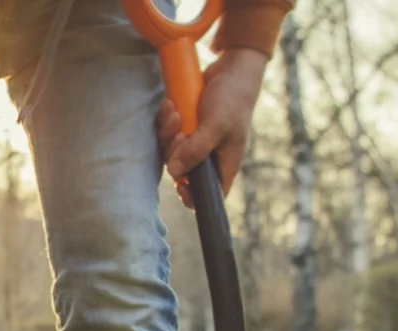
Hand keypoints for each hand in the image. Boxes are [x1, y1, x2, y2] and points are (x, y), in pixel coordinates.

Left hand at [156, 47, 268, 207]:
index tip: (179, 183)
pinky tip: (170, 104)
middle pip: (180, 170)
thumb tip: (174, 172)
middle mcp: (209, 155)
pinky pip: (167, 130)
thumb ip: (196, 151)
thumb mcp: (216, 126)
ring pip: (170, 149)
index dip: (191, 196)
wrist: (231, 67)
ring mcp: (196, 140)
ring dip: (168, 131)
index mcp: (223, 163)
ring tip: (175, 112)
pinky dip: (165, 118)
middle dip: (174, 150)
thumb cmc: (232, 98)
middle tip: (180, 132)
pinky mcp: (186, 125)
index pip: (208, 193)